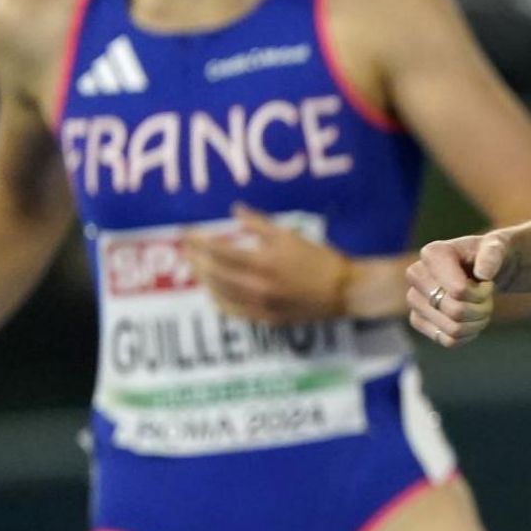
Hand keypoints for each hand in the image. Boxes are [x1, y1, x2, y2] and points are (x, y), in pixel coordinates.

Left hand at [183, 204, 348, 323]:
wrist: (346, 291)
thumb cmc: (320, 259)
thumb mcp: (290, 236)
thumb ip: (259, 224)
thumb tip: (235, 211)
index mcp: (262, 263)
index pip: (218, 251)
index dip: (198, 241)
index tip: (187, 233)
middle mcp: (256, 287)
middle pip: (213, 274)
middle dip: (195, 260)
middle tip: (185, 250)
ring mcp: (259, 305)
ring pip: (219, 294)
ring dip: (204, 280)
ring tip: (196, 268)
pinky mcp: (266, 319)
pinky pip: (232, 312)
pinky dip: (218, 301)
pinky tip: (214, 293)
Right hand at [406, 232, 506, 347]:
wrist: (482, 269)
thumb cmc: (489, 255)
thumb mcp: (498, 246)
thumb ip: (493, 254)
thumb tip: (484, 273)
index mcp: (432, 253)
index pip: (458, 291)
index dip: (480, 293)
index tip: (487, 281)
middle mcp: (416, 275)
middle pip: (455, 312)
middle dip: (481, 308)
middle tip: (486, 296)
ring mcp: (414, 299)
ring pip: (453, 329)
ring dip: (477, 322)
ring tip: (480, 306)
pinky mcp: (417, 319)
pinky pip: (448, 341)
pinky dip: (467, 334)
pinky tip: (470, 319)